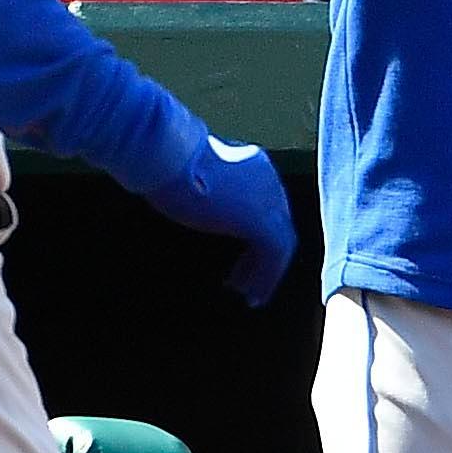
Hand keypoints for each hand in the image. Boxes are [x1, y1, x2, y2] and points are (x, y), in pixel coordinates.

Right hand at [140, 135, 296, 306]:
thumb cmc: (170, 163)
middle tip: (245, 278)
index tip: (242, 253)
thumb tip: (207, 210)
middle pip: (278, 224)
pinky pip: (275, 256)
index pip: (267, 204)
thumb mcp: (196, 178)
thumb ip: (212, 193)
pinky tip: (253, 295)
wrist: (171, 157)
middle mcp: (269, 179)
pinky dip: (267, 278)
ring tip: (251, 294)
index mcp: (254, 164)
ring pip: (281, 243)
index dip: (256, 233)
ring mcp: (270, 200)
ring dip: (267, 272)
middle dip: (262, 254)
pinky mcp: (262, 221)